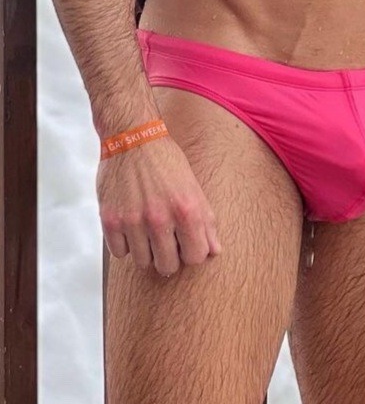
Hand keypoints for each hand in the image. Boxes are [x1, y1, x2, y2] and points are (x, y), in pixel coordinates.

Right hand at [97, 133, 221, 276]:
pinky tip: (130, 224)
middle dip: (168, 256)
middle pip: (167, 266)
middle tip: (164, 238)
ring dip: (145, 250)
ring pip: (142, 262)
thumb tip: (214, 252)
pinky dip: (124, 243)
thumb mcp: (192, 185)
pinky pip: (119, 253)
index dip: (192, 252)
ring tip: (146, 228)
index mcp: (186, 209)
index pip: (195, 258)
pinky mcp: (110, 220)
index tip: (185, 243)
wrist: (131, 137)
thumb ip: (206, 220)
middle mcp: (159, 218)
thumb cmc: (165, 161)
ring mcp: (132, 220)